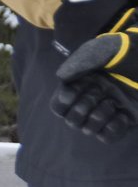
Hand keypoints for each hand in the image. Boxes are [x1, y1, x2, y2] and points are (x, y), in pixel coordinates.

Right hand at [53, 19, 137, 141]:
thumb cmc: (127, 51)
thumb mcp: (104, 49)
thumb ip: (80, 60)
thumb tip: (60, 77)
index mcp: (80, 86)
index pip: (59, 106)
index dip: (63, 102)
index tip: (73, 92)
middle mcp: (90, 101)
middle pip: (71, 120)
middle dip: (83, 108)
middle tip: (100, 92)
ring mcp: (106, 112)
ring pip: (88, 129)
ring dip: (99, 117)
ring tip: (113, 103)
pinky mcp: (124, 121)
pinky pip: (108, 136)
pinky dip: (113, 128)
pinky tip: (123, 114)